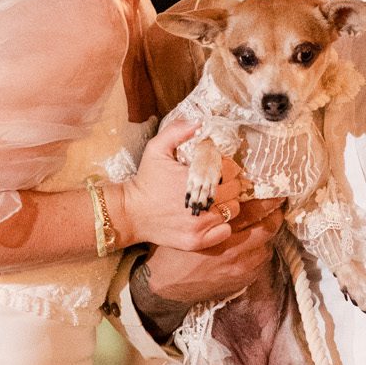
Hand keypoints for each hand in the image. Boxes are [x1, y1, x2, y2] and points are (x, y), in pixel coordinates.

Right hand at [111, 117, 242, 252]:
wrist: (130, 213)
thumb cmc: (146, 179)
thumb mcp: (156, 149)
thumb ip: (177, 131)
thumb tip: (199, 123)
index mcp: (194, 179)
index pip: (230, 170)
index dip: (226, 167)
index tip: (216, 168)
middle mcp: (200, 203)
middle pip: (234, 190)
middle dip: (228, 184)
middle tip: (216, 183)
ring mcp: (199, 225)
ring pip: (233, 210)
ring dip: (227, 203)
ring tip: (213, 199)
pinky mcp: (196, 241)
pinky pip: (225, 231)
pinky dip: (223, 224)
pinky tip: (211, 217)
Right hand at [133, 198, 283, 340]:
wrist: (167, 285)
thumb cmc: (174, 250)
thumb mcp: (189, 226)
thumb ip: (212, 212)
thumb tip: (234, 196)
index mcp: (219, 232)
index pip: (254, 210)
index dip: (269, 200)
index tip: (276, 192)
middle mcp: (234, 250)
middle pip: (267, 228)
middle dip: (275, 215)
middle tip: (278, 205)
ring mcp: (239, 268)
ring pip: (267, 247)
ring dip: (268, 236)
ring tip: (265, 226)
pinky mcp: (240, 281)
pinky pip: (260, 264)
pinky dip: (260, 253)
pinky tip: (254, 247)